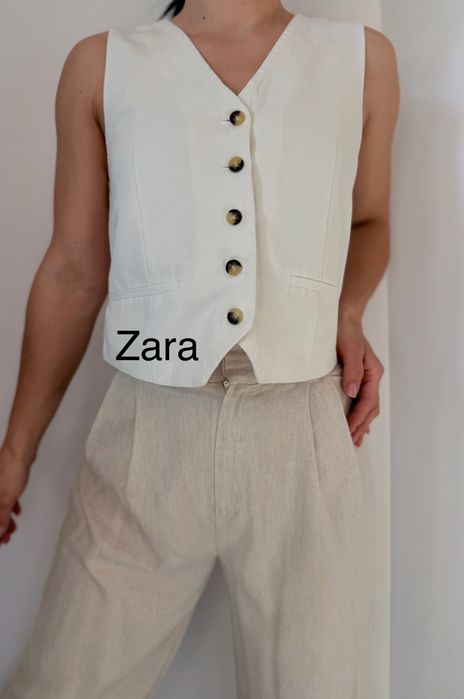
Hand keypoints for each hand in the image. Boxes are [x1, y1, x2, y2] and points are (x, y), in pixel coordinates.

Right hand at [0, 444, 30, 545]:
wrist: (19, 451)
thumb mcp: (5, 499)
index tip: (0, 541)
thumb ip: (1, 517)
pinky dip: (9, 507)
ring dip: (5, 519)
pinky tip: (16, 511)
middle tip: (6, 538)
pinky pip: (4, 498)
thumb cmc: (9, 470)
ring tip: (13, 528)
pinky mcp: (4, 481)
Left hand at [336, 317, 383, 446]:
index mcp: (373, 373)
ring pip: (367, 406)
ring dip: (361, 423)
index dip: (358, 418)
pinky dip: (358, 413)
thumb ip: (352, 371)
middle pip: (370, 408)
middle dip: (361, 426)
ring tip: (355, 440)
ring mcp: (366, 378)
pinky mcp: (357, 376)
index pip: (368, 402)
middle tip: (350, 442)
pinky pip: (361, 400)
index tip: (348, 431)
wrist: (342, 317)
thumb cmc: (345, 331)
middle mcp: (372, 377)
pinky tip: (355, 422)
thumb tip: (352, 393)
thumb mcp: (349, 350)